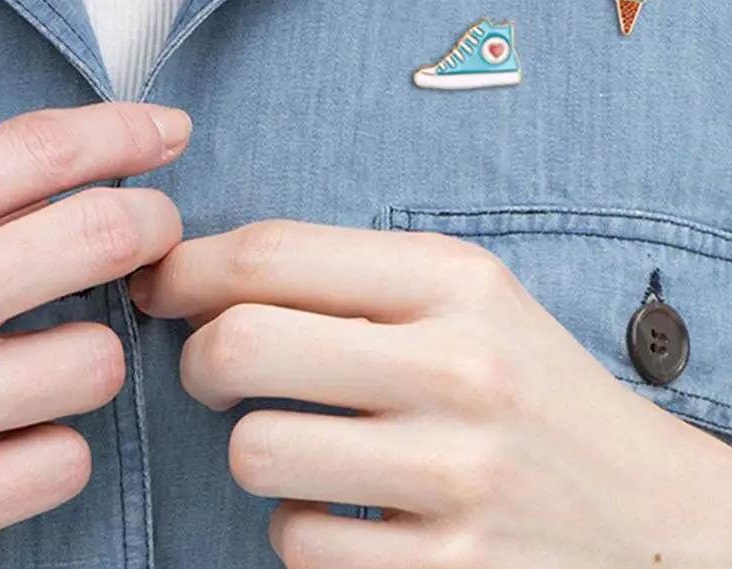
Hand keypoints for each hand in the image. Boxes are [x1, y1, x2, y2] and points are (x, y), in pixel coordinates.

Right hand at [0, 102, 189, 568]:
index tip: (168, 131)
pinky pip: (68, 458)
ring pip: (100, 358)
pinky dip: (52, 443)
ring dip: (88, 351)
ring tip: (37, 358)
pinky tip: (7, 435)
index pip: (43, 149)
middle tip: (152, 233)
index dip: (127, 130)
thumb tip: (69, 184)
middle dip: (155, 226)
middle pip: (104, 236)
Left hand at [128, 221, 731, 567]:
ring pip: (254, 453)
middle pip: (239, 345)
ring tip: (298, 438)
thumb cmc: (518, 379)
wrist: (637, 506)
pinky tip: (346, 506)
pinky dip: (302, 524)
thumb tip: (197, 276)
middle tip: (213, 366)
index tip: (159, 283)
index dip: (188, 267)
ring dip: (252, 447)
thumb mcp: (456, 294)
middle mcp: (456, 370)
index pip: (273, 255)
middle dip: (197, 357)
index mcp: (451, 280)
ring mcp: (453, 478)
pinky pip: (297, 544)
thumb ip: (340, 274)